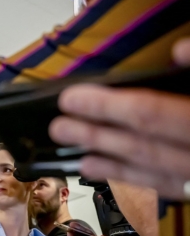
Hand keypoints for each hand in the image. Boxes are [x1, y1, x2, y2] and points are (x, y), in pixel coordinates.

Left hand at [48, 37, 189, 200]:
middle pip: (138, 146)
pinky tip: (105, 172)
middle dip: (94, 136)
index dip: (105, 106)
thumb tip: (180, 49)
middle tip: (57, 128)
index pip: (148, 113)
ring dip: (107, 163)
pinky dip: (132, 179)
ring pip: (148, 172)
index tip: (70, 98)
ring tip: (75, 157)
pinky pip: (164, 187)